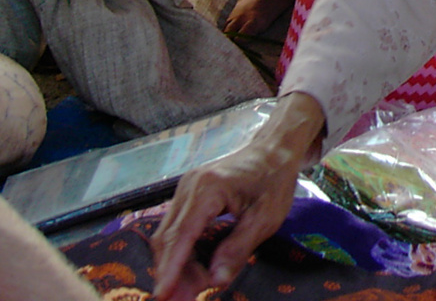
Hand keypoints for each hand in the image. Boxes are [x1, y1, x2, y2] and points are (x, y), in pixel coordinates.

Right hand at [152, 95, 324, 300]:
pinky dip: (183, 250)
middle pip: (169, 238)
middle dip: (172, 272)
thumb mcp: (265, 218)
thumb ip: (237, 249)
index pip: (181, 235)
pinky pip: (178, 227)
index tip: (162, 295)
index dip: (170, 268)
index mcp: (208, 188)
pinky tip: (194, 269)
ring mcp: (186, 188)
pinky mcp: (189, 194)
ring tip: (191, 290)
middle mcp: (189, 186)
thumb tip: (215, 282)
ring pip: (170, 235)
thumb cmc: (274, 180)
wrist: (274, 150)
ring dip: (177, 264)